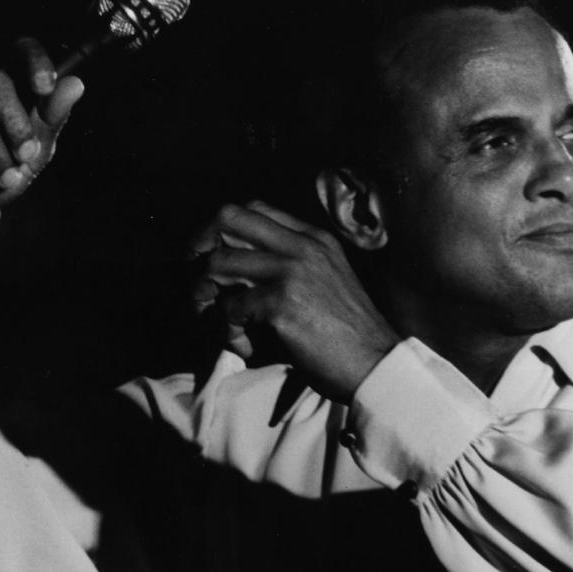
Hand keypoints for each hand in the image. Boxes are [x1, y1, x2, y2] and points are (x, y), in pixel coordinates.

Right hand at [0, 37, 84, 236]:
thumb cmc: (3, 168)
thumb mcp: (36, 149)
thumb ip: (52, 116)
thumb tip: (76, 84)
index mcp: (3, 74)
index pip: (18, 48)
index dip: (34, 62)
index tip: (45, 87)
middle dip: (15, 124)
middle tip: (26, 155)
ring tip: (4, 177)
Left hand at [190, 201, 399, 402]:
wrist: (375, 364)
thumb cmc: (350, 332)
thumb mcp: (329, 280)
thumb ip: (294, 263)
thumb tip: (239, 268)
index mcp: (314, 238)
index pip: (255, 208)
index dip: (223, 228)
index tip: (211, 252)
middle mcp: (302, 246)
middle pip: (229, 217)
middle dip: (201, 243)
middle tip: (197, 274)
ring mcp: (292, 271)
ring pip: (219, 263)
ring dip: (206, 294)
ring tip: (217, 320)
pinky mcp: (281, 303)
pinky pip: (229, 309)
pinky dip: (228, 331)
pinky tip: (245, 345)